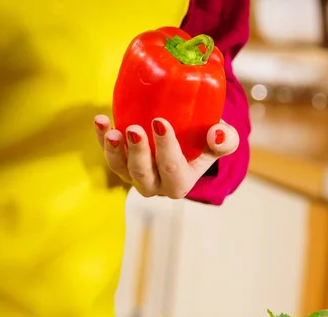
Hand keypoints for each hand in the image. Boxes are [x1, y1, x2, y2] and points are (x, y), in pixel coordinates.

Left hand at [94, 115, 238, 198]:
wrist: (189, 138)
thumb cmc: (205, 140)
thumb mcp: (223, 140)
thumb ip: (226, 140)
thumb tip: (217, 134)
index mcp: (180, 183)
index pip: (172, 170)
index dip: (166, 149)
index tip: (160, 122)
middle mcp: (156, 185)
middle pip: (143, 174)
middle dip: (137, 152)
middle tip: (134, 129)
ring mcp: (135, 176)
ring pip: (121, 169)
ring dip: (113, 151)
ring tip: (112, 130)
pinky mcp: (120, 163)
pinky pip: (108, 154)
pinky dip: (102, 138)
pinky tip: (101, 120)